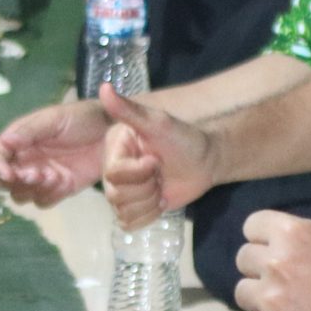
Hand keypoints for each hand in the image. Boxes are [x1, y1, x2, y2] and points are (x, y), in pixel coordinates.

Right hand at [0, 98, 108, 205]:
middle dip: (16, 181)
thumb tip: (5, 142)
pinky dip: (50, 196)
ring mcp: (41, 176)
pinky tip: (65, 181)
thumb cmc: (82, 118)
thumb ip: (29, 131)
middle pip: (4, 182)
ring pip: (21, 195)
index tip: (9, 174)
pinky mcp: (59, 188)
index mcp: (20, 139)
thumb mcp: (54, 119)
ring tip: (54, 175)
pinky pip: (43, 201)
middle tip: (37, 174)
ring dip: (33, 189)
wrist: (113, 131)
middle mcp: (26, 159)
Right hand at [98, 83, 215, 229]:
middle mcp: (113, 171)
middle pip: (115, 196)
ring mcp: (123, 191)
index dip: (138, 172)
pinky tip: (159, 200)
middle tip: (161, 174)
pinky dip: (149, 216)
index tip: (156, 160)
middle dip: (146, 188)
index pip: (113, 173)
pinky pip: (130, 224)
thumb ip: (129, 109)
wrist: (206, 159)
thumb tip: (104, 86)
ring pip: (123, 212)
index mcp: (115, 150)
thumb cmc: (183, 138)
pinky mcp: (134, 208)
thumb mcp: (157, 122)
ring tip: (161, 187)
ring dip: (149, 203)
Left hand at [232, 131, 310, 310]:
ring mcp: (274, 302)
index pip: (251, 227)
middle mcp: (278, 264)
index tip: (294, 252)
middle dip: (265, 268)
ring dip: (264, 298)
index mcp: (293, 233)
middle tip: (298, 279)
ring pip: (244, 293)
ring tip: (297, 302)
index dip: (269, 238)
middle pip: (243, 260)